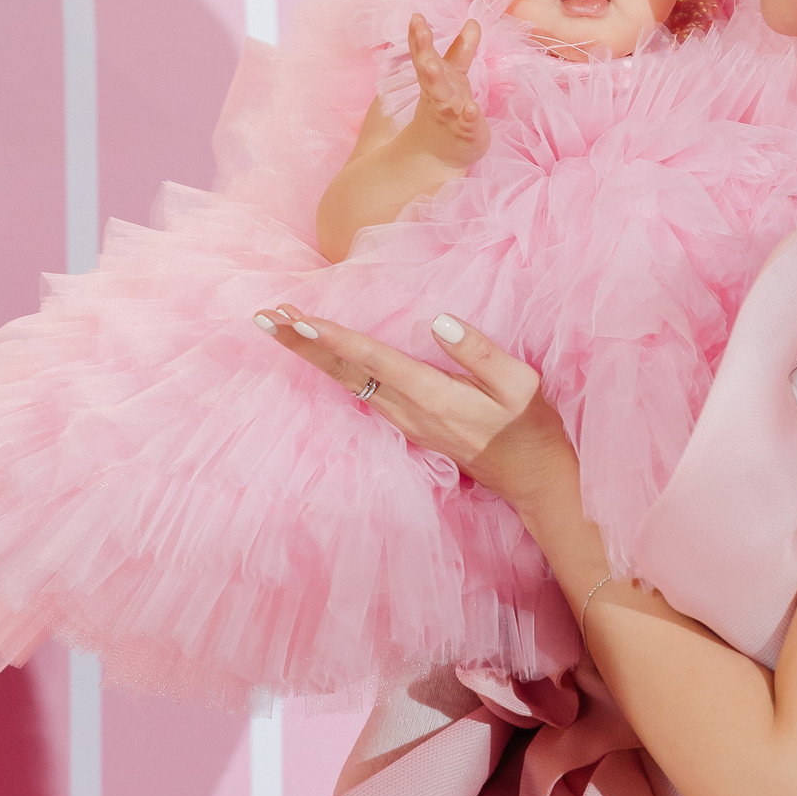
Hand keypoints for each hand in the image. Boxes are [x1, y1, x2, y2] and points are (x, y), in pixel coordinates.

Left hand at [256, 305, 572, 510]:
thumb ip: (479, 352)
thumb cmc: (530, 427)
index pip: (375, 361)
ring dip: (310, 353)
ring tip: (278, 325)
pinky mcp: (405, 424)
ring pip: (346, 382)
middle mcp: (410, 412)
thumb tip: (439, 321)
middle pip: (344, 373)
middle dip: (302, 343)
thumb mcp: (521, 384)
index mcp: (435, 396)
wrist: (532, 479)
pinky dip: (332, 366)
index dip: (336, 339)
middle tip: (264, 316)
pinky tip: (315, 352)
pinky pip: (358, 390)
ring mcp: (404, 422)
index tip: (300, 319)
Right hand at [406, 15, 488, 169]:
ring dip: (436, 80)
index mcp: (433, 79)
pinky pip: (466, 123)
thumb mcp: (454, 76)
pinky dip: (468, 116)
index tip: (416, 17)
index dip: (419, 36)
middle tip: (419, 30)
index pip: (423, 54)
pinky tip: (472, 108)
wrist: (440, 154)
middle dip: (423, 50)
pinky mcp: (465, 132)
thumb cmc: (447, 109)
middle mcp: (438, 94)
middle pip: (428, 70)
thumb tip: (472, 21)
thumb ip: (461, 50)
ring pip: (442, 96)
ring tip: (431, 66)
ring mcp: (450, 113)